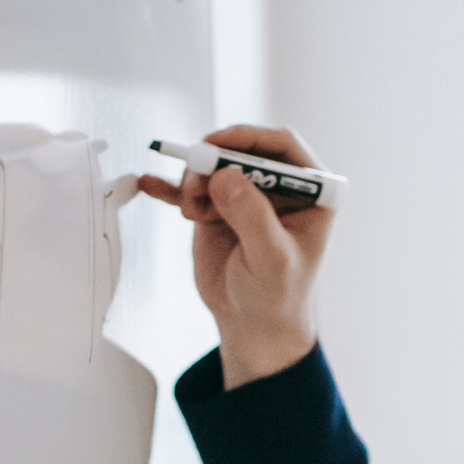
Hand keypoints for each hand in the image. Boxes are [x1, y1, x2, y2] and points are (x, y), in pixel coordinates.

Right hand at [136, 125, 333, 389]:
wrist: (254, 325)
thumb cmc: (277, 297)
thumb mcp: (272, 260)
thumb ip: (252, 216)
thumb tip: (226, 176)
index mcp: (311, 192)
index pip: (282, 147)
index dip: (250, 138)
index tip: (219, 144)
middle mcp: (279, 187)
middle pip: (242, 151)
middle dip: (215, 160)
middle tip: (195, 176)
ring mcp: (246, 195)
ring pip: (214, 166)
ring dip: (194, 179)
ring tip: (191, 210)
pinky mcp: (218, 207)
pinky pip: (192, 189)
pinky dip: (171, 187)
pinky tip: (152, 183)